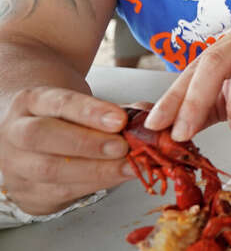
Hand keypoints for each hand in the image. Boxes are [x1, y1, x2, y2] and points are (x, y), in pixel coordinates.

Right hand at [0, 88, 133, 214]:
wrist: (31, 133)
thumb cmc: (65, 117)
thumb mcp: (83, 104)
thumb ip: (117, 110)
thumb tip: (151, 116)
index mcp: (30, 100)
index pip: (57, 103)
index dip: (89, 112)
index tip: (120, 120)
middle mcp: (14, 131)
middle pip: (42, 136)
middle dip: (88, 143)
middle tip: (123, 147)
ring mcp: (15, 164)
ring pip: (48, 170)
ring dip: (96, 170)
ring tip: (129, 166)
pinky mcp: (25, 192)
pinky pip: (57, 192)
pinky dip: (92, 186)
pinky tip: (116, 178)